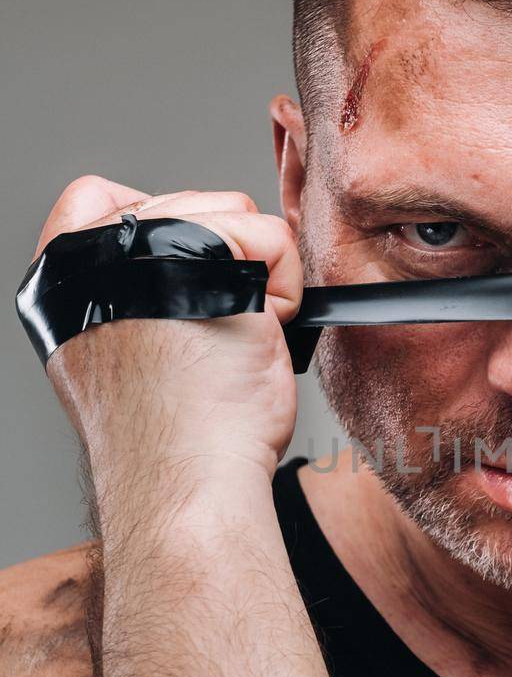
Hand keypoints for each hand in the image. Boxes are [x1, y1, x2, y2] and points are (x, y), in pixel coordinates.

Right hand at [38, 176, 301, 494]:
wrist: (188, 479)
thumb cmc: (177, 436)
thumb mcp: (127, 356)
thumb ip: (132, 295)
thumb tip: (186, 254)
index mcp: (60, 284)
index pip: (97, 197)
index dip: (164, 230)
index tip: (186, 292)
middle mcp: (85, 260)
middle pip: (185, 203)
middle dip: (222, 264)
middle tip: (213, 339)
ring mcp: (135, 249)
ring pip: (232, 213)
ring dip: (256, 276)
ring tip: (233, 340)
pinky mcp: (196, 249)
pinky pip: (270, 235)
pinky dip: (284, 287)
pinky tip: (260, 335)